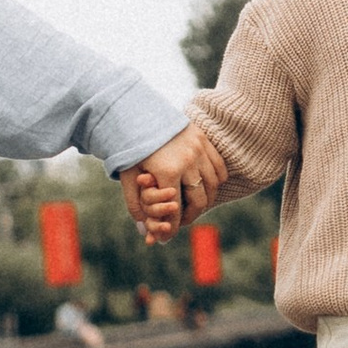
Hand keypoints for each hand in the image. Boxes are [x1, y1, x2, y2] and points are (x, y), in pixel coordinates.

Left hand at [125, 124, 226, 241]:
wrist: (140, 112)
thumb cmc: (131, 146)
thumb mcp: (127, 175)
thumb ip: (134, 203)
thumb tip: (142, 230)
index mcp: (167, 171)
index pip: (177, 209)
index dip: (174, 226)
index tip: (169, 235)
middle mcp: (187, 161)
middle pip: (200, 201)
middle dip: (192, 216)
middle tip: (183, 220)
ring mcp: (199, 149)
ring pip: (213, 186)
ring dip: (206, 199)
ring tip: (195, 205)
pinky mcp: (205, 140)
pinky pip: (219, 168)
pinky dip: (215, 181)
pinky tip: (205, 186)